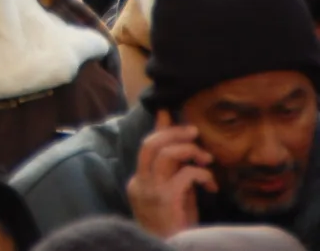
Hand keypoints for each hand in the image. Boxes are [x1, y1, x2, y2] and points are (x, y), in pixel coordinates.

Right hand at [127, 111, 216, 237]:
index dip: (159, 128)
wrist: (173, 249)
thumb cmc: (177, 227)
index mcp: (138, 182)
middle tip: (194, 131)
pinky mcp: (166, 199)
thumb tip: (183, 148)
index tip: (168, 112)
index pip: (146, 147)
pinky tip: (211, 185)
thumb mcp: (176, 195)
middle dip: (173, 132)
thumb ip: (176, 172)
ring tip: (206, 158)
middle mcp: (139, 183)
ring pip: (165, 153)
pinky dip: (202, 174)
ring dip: (189, 150)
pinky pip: (185, 174)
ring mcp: (150, 191)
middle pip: (150, 144)